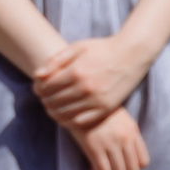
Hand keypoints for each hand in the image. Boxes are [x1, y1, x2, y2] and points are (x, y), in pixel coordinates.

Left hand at [33, 34, 154, 129]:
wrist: (132, 54)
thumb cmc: (102, 48)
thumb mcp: (77, 47)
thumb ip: (55, 61)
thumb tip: (37, 75)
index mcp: (76, 72)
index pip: (47, 88)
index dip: (38, 89)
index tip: (38, 88)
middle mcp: (85, 88)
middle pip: (54, 102)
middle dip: (45, 101)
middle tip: (44, 99)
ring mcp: (97, 100)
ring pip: (65, 114)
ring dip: (54, 112)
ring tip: (52, 107)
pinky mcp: (106, 108)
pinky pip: (81, 121)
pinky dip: (69, 121)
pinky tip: (66, 115)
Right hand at [70, 106, 149, 169]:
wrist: (79, 101)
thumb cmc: (97, 111)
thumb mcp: (120, 119)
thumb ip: (127, 135)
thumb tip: (127, 156)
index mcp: (133, 131)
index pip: (143, 162)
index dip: (132, 169)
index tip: (121, 166)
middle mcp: (125, 138)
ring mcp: (110, 143)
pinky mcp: (94, 147)